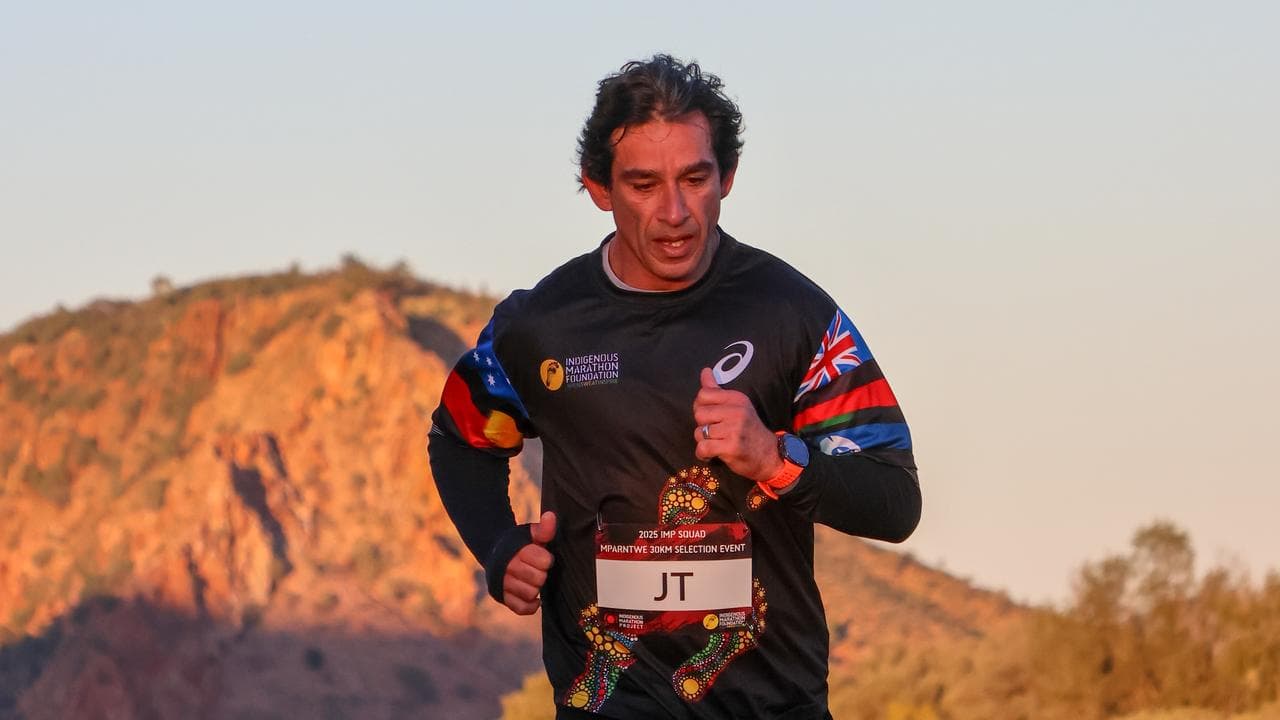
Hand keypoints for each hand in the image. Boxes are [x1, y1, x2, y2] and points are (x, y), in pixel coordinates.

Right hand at [502, 511, 556, 614]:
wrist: (496, 552)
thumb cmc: (520, 543)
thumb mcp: (531, 534)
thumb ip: (544, 529)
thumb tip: (550, 516)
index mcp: (518, 550)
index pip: (544, 561)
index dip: (547, 560)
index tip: (543, 558)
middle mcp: (508, 567)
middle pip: (538, 579)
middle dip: (541, 575)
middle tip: (537, 570)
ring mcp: (503, 583)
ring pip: (530, 593)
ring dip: (535, 589)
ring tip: (533, 581)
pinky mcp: (501, 596)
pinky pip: (521, 608)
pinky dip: (530, 605)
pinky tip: (534, 598)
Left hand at [692, 368, 782, 482]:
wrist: (769, 456)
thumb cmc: (749, 430)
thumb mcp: (738, 406)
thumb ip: (717, 390)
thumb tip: (705, 371)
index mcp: (737, 398)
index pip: (704, 394)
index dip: (701, 407)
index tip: (711, 417)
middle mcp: (737, 411)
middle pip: (699, 413)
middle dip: (702, 425)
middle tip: (715, 432)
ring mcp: (734, 429)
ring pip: (700, 432)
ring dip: (704, 441)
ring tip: (717, 443)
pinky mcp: (731, 447)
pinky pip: (703, 448)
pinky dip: (703, 454)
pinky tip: (711, 454)